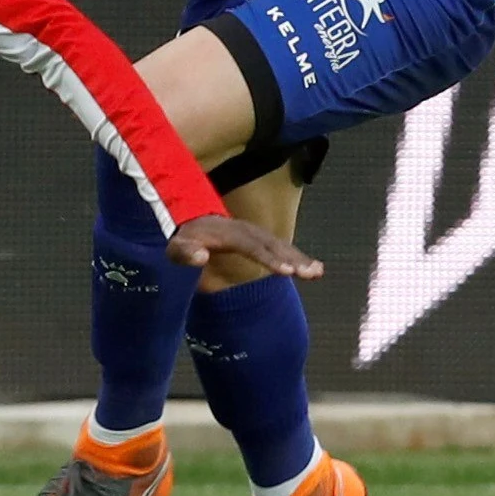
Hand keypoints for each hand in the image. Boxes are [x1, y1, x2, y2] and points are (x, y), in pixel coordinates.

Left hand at [166, 216, 323, 280]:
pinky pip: (284, 247)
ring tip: (318, 273)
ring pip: (282, 245)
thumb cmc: (186, 238)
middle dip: (293, 259)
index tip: (286, 272)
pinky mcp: (263, 239)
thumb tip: (202, 256)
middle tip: (310, 274)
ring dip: (301, 259)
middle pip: (273, 245)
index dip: (270, 259)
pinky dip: (300, 257)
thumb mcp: (177, 246)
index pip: (253, 247)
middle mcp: (248, 230)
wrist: (194, 221)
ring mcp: (257, 233)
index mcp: (230, 233)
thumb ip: (185, 252)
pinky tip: (315, 269)